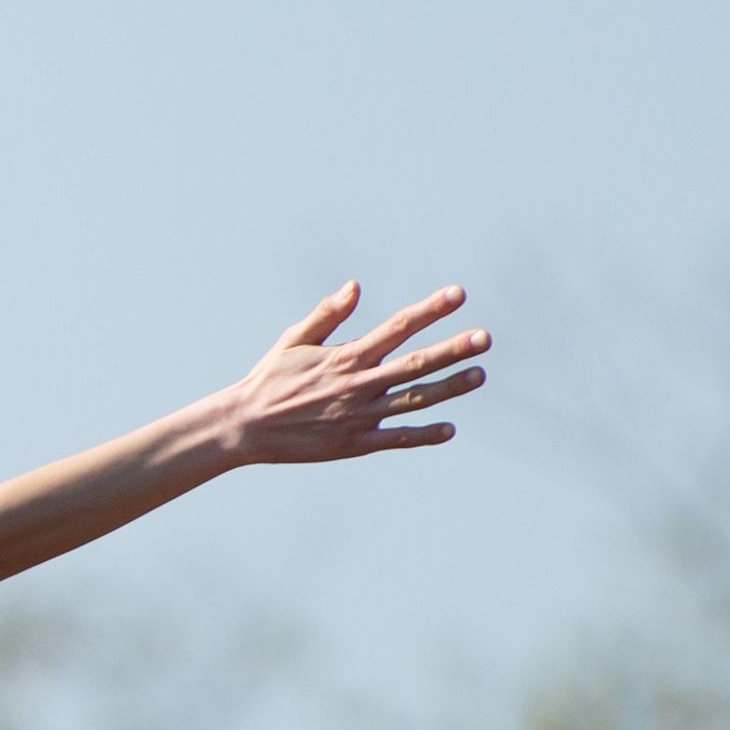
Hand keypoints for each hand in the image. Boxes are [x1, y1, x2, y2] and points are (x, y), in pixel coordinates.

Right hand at [214, 280, 488, 464]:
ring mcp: (359, 416)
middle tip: (485, 338)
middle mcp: (358, 384)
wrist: (245, 427)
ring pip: (414, 400)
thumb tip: (355, 286)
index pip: (397, 327)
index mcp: (346, 356)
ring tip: (479, 375)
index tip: (458, 294)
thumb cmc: (270, 379)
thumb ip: (328, 314)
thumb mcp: (294, 340)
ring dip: (449, 388)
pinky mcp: (355, 444)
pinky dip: (423, 434)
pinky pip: (396, 438)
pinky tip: (449, 430)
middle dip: (453, 349)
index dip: (430, 309)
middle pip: (416, 363)